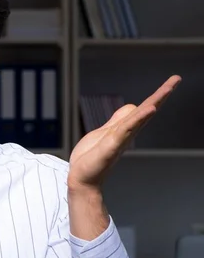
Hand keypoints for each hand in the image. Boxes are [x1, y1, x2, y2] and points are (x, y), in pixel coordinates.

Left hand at [68, 75, 181, 191]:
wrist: (81, 179)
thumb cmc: (91, 158)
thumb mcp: (105, 132)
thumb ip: (118, 120)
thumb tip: (132, 107)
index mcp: (124, 128)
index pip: (143, 108)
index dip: (156, 95)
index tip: (172, 82)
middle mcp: (127, 133)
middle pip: (146, 110)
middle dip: (161, 94)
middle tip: (176, 79)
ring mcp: (121, 138)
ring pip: (140, 117)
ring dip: (153, 102)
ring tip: (168, 89)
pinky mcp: (113, 145)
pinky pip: (127, 129)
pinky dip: (138, 118)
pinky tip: (149, 109)